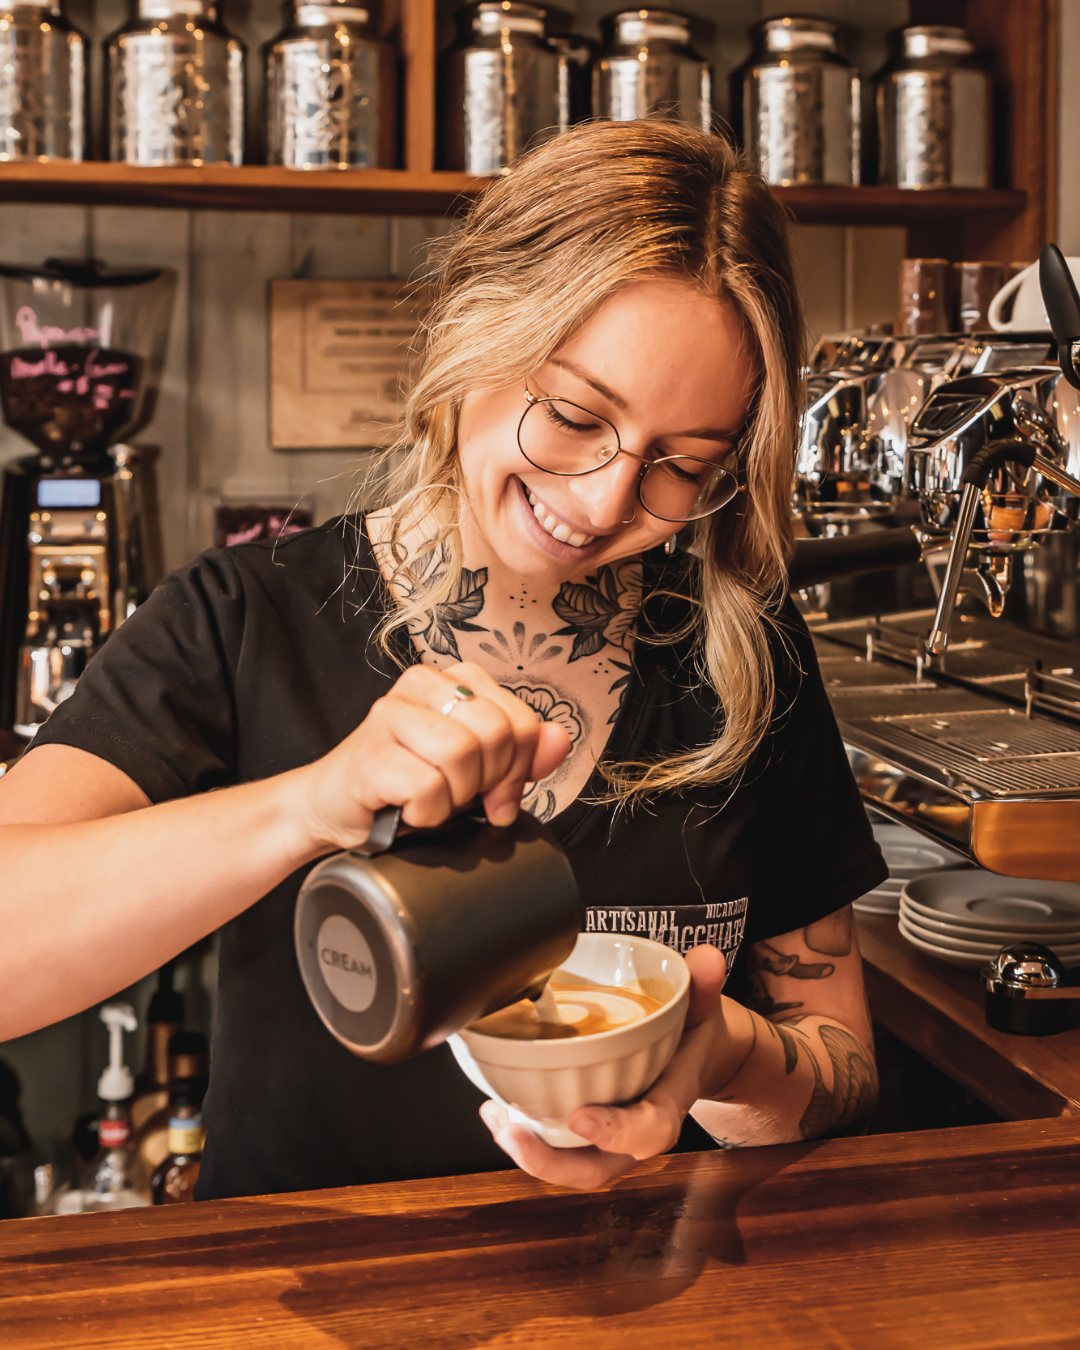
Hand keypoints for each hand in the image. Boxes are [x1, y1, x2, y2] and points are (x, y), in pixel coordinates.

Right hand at [294, 661, 570, 854]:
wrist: (337, 807)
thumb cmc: (407, 783)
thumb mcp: (478, 768)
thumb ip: (522, 753)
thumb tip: (559, 740)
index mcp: (455, 679)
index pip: (522, 721)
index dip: (519, 769)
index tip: (497, 793)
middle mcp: (422, 684)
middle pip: (496, 734)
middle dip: (488, 782)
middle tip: (459, 796)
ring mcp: (390, 714)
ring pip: (462, 755)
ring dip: (454, 797)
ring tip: (431, 799)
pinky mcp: (368, 753)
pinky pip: (427, 787)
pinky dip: (425, 813)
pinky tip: (407, 809)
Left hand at [479, 944, 729, 1189]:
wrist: (696, 1059)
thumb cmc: (693, 1036)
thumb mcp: (704, 1008)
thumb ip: (704, 985)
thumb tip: (706, 957)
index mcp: (668, 1103)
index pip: (649, 1131)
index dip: (616, 1132)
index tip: (580, 1117)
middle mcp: (635, 1131)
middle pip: (596, 1169)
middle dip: (552, 1162)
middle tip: (512, 1131)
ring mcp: (609, 1139)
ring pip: (571, 1166)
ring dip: (530, 1152)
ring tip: (497, 1119)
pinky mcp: (587, 1134)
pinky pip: (558, 1148)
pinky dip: (527, 1135)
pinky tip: (498, 1111)